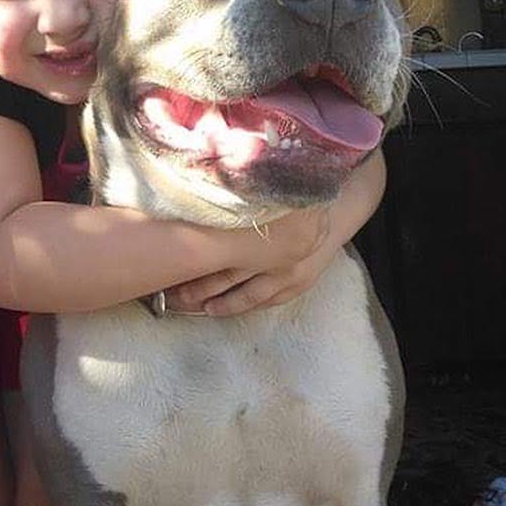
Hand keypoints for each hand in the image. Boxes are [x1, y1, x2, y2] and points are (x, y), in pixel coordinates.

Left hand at [165, 206, 331, 317]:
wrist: (338, 208)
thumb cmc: (293, 198)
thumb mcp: (261, 196)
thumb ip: (231, 207)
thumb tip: (192, 205)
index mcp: (259, 232)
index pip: (217, 256)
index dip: (192, 267)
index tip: (167, 272)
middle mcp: (273, 257)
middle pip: (225, 278)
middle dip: (196, 290)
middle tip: (169, 296)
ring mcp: (288, 274)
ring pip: (245, 296)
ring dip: (218, 303)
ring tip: (192, 308)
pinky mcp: (298, 285)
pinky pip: (266, 301)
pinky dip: (243, 306)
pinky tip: (222, 309)